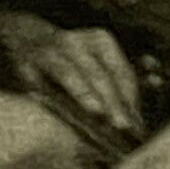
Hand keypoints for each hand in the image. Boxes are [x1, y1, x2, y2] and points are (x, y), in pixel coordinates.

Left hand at [0, 15, 144, 140]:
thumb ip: (51, 105)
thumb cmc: (32, 71)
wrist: (31, 36)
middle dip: (113, 102)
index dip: (83, 93)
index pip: (67, 73)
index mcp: (47, 53)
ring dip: (128, 98)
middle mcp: (71, 41)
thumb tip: (81, 132)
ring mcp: (89, 37)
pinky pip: (123, 65)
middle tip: (126, 128)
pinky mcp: (105, 40)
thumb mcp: (30, 85)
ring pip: (115, 69)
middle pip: (97, 74)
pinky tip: (139, 109)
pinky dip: (134, 88)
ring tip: (137, 126)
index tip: (98, 114)